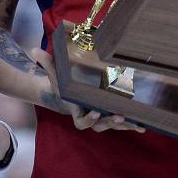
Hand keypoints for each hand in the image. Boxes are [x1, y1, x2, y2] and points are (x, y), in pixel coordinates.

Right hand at [29, 47, 144, 133]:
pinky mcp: (110, 115)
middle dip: (109, 121)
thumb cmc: (63, 85)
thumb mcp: (55, 75)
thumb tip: (33, 49)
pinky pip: (121, 123)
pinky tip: (143, 127)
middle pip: (100, 125)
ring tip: (134, 122)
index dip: (89, 119)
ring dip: (123, 124)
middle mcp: (90, 117)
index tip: (95, 112)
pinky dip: (131, 125)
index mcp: (78, 111)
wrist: (70, 95)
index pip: (82, 121)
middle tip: (118, 116)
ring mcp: (101, 118)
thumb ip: (47, 64)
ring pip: (112, 125)